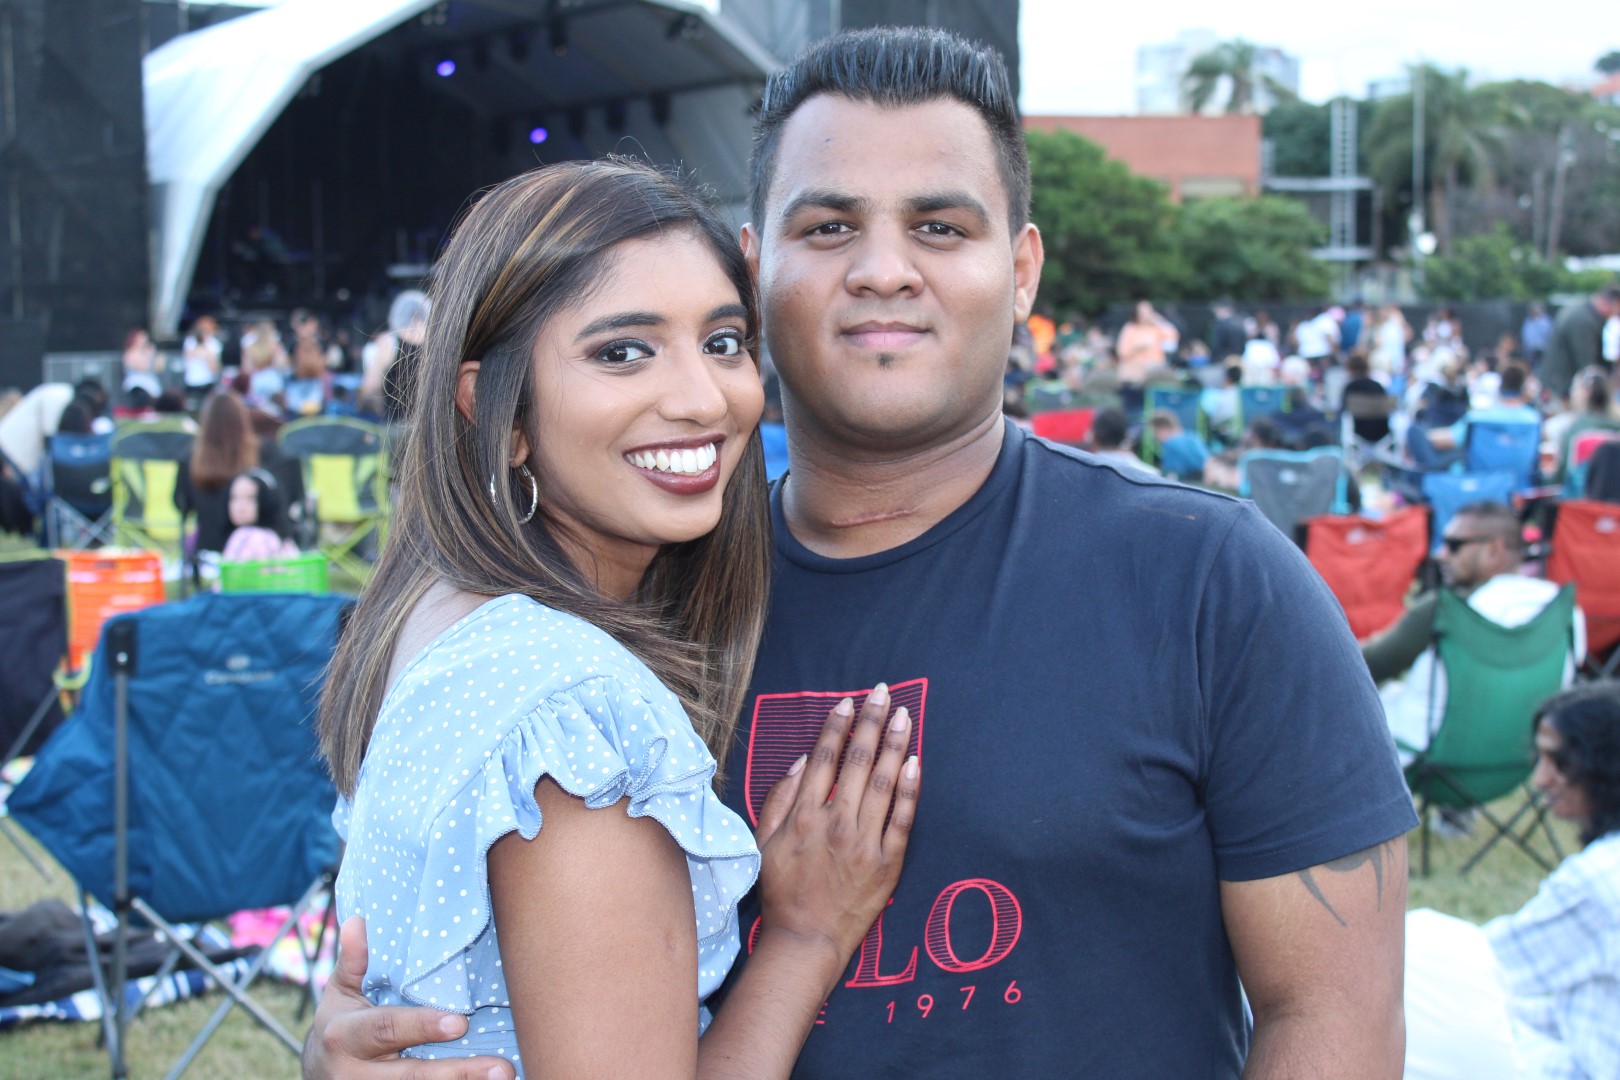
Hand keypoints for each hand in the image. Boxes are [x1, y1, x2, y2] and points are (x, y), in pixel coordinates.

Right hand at [303, 916, 514, 1079]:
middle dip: (457, 1071)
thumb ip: (354, 961)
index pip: (388, 1030)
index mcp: (344, 1035)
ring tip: (502, 1077)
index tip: (460, 1023)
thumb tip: (359, 921)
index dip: (423, 1027)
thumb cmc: (340, 1023)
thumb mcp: (340, 992)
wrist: (319, 1071)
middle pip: (411, 1075)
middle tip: (500, 1067)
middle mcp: (354, 1073)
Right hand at [751, 683, 919, 961]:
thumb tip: (804, 761)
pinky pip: (902, 819)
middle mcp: (836, 823)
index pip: (825, 758)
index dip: (837, 726)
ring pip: (883, 783)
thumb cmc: (782, 890)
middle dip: (870, 722)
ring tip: (903, 715)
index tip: (848, 702)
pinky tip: (916, 762)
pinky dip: (909, 790)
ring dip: (894, 745)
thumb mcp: (764, 842)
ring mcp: (864, 843)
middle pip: (857, 762)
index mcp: (805, 816)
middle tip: (882, 692)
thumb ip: (780, 798)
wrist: (806, 939)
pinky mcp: (888, 863)